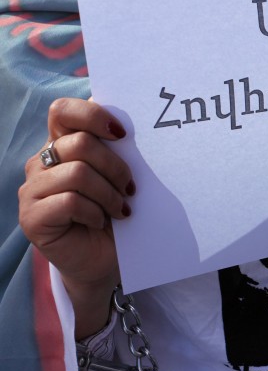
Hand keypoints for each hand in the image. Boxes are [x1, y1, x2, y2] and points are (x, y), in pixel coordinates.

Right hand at [18, 98, 133, 336]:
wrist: (103, 259)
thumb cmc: (114, 214)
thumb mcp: (118, 178)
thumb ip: (116, 151)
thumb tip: (129, 124)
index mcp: (62, 145)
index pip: (63, 110)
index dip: (93, 115)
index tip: (123, 134)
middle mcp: (42, 162)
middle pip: (79, 143)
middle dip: (115, 166)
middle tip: (131, 188)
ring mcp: (32, 189)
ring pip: (77, 173)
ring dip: (108, 193)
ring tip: (121, 210)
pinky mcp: (32, 216)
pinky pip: (68, 202)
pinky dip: (94, 212)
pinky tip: (101, 222)